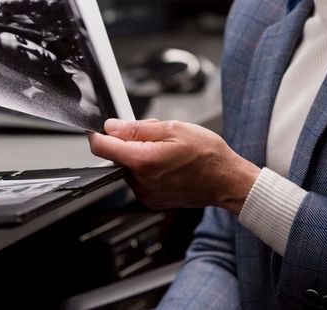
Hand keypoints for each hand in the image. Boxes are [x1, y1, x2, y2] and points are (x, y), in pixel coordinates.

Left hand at [88, 118, 259, 214]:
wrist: (228, 181)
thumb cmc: (208, 155)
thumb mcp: (173, 129)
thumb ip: (137, 128)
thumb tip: (111, 127)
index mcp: (143, 162)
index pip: (102, 148)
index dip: (98, 134)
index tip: (100, 128)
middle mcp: (141, 182)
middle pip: (117, 156)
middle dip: (130, 141)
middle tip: (156, 136)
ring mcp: (146, 194)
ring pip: (129, 166)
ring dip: (140, 154)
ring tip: (167, 150)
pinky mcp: (152, 200)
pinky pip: (140, 178)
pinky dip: (148, 168)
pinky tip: (168, 163)